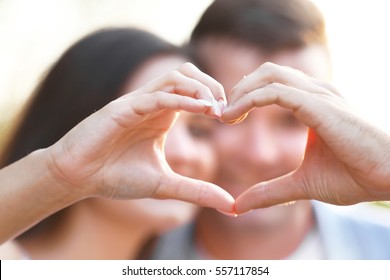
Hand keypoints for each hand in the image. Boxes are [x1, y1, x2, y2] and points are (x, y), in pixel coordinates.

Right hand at [46, 63, 233, 212]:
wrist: (78, 178)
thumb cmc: (116, 176)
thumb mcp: (165, 184)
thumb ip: (197, 191)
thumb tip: (230, 205)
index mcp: (162, 115)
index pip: (195, 92)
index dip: (216, 99)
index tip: (232, 118)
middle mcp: (152, 104)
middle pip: (188, 75)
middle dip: (212, 86)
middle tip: (226, 109)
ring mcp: (137, 103)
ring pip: (174, 78)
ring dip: (199, 88)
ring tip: (216, 109)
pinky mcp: (122, 108)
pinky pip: (156, 96)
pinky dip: (181, 99)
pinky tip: (201, 109)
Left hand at [222, 62, 389, 212]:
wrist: (389, 178)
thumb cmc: (354, 177)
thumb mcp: (301, 184)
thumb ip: (270, 192)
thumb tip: (238, 206)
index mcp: (312, 103)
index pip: (270, 84)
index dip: (244, 97)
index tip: (226, 119)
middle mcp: (315, 92)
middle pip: (266, 72)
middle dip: (238, 90)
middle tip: (221, 114)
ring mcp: (319, 94)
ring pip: (268, 75)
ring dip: (240, 92)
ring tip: (225, 116)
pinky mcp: (319, 104)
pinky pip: (275, 92)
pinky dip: (249, 100)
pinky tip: (234, 117)